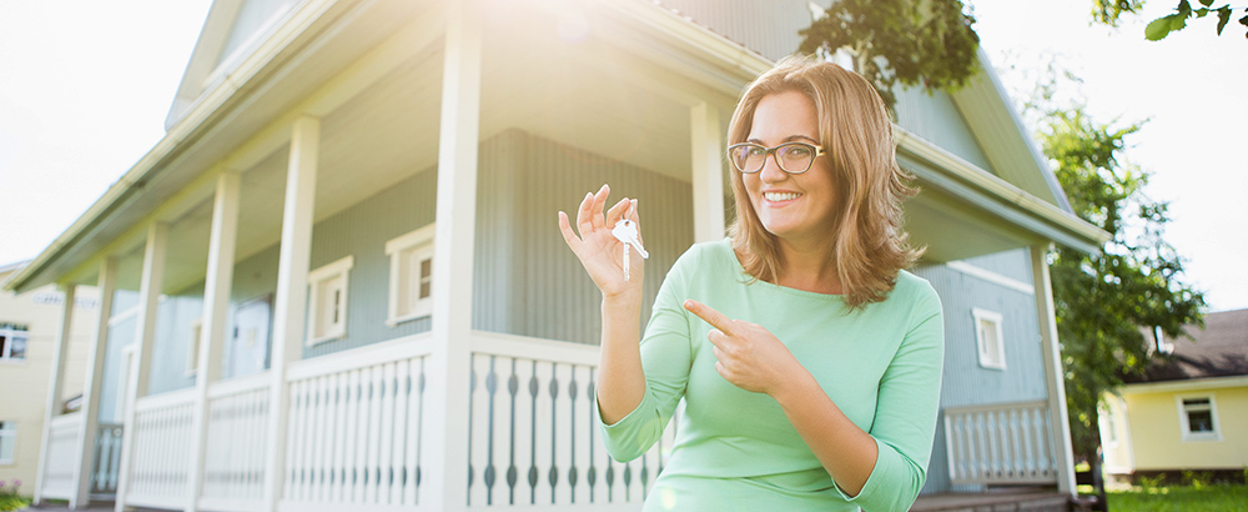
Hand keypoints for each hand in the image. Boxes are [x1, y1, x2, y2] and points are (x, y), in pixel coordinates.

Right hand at [558, 184, 644, 299]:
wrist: (626, 287)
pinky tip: (561, 214)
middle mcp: (601, 235)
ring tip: (591, 195)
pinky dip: (564, 227)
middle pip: (597, 213)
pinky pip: (571, 238)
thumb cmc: (633, 266)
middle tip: (605, 188)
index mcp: (614, 232)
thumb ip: (632, 221)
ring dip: (586, 207)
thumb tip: (633, 201)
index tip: (627, 201)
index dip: (619, 206)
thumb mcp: (635, 239)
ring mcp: (591, 242)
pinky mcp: (584, 252)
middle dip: (601, 200)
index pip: (614, 214)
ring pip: (585, 220)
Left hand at [683, 299, 804, 395]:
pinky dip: (726, 364)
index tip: (686, 303)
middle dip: (720, 336)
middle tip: (735, 341)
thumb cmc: (775, 352)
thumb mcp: (762, 332)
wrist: (783, 378)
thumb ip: (743, 325)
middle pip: (712, 336)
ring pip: (715, 351)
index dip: (700, 310)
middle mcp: (733, 348)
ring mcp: (730, 363)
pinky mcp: (729, 376)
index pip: (716, 318)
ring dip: (725, 350)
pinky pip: (717, 365)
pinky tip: (742, 366)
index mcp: (741, 334)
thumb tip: (728, 323)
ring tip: (744, 356)